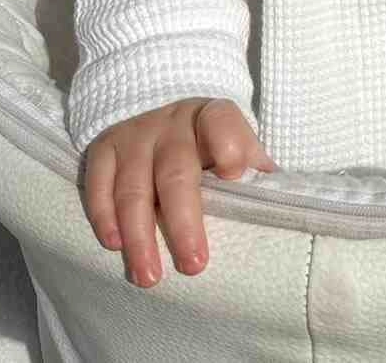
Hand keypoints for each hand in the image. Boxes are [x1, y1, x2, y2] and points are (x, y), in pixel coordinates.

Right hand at [81, 98, 276, 286]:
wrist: (159, 109)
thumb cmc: (208, 142)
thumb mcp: (235, 143)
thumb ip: (255, 170)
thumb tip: (287, 202)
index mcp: (211, 116)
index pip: (222, 121)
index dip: (228, 143)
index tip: (233, 173)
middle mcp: (172, 123)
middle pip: (176, 170)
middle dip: (184, 220)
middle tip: (194, 265)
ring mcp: (136, 135)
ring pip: (134, 185)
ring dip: (140, 233)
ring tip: (149, 276)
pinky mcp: (105, 148)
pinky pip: (98, 181)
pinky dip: (103, 213)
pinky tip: (114, 243)